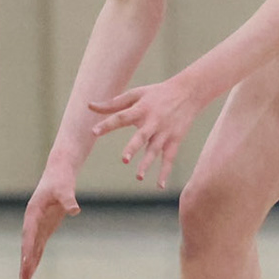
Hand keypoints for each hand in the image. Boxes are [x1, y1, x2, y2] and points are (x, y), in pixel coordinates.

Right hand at [18, 166, 79, 278]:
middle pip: (27, 247)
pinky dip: (35, 259)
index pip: (29, 234)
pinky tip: (31, 271)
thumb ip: (68, 200)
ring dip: (28, 267)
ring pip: (32, 250)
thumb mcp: (65, 188)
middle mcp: (32, 221)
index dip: (27, 250)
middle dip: (25, 266)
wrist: (59, 173)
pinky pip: (39, 247)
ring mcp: (38, 226)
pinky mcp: (45, 228)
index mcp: (33, 212)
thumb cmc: (61, 180)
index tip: (25, 264)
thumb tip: (75, 210)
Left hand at [89, 76, 205, 189]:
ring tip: (139, 177)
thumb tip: (89, 106)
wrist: (189, 92)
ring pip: (155, 150)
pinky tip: (159, 186)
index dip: (107, 124)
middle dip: (133, 148)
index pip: (121, 117)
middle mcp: (153, 121)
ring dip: (147, 163)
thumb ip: (113, 103)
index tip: (93, 132)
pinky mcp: (175, 140)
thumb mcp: (136, 94)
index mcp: (141, 109)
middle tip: (124, 159)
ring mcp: (165, 132)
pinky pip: (169, 158)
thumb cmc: (157, 93)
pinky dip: (165, 172)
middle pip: (141, 136)